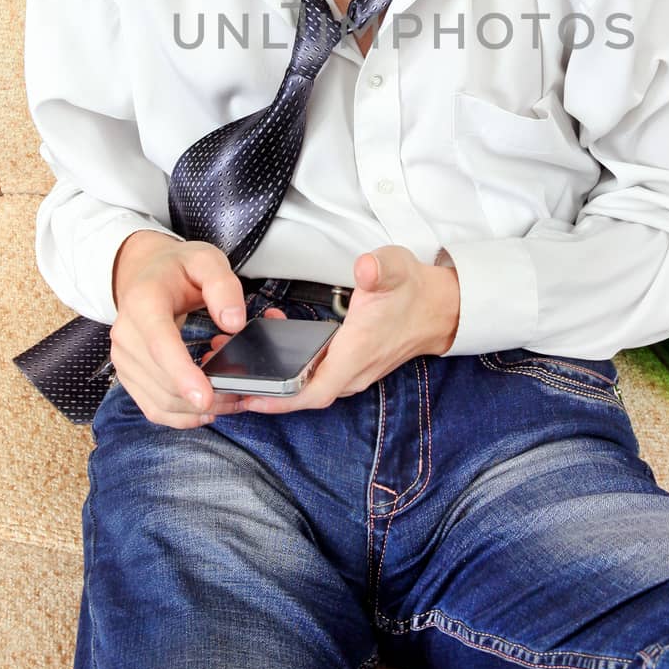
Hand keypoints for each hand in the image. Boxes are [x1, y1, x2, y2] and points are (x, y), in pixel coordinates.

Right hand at [109, 232, 288, 427]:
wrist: (146, 273)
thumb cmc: (179, 268)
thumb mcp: (206, 260)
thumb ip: (223, 287)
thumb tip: (233, 323)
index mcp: (144, 301)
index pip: (160, 343)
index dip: (182, 374)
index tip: (206, 397)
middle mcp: (126, 332)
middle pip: (161, 381)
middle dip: (202, 396)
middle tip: (242, 395)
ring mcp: (123, 357)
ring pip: (159, 401)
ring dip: (195, 410)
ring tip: (230, 402)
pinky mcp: (128, 374)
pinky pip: (152, 407)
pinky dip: (181, 416)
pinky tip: (206, 410)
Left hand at [233, 245, 460, 415]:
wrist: (439, 307)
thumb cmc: (413, 290)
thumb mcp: (396, 269)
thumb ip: (378, 268)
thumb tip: (365, 268)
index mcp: (357, 352)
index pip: (314, 391)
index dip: (280, 400)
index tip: (249, 399)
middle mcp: (354, 370)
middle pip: (304, 395)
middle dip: (266, 390)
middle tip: (229, 374)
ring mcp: (354, 371)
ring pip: (309, 386)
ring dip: (277, 378)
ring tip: (243, 356)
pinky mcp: (353, 365)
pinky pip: (317, 376)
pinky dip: (292, 367)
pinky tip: (275, 340)